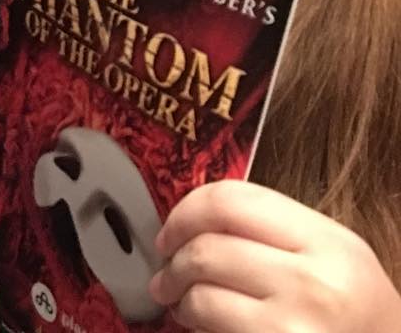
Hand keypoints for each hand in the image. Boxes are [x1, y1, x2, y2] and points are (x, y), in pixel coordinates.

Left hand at [151, 180, 400, 332]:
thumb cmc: (355, 311)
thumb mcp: (332, 255)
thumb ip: (272, 228)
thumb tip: (192, 221)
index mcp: (327, 241)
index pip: (230, 200)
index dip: (186, 211)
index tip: (170, 230)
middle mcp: (315, 283)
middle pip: (208, 248)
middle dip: (173, 260)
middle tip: (164, 271)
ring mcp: (296, 329)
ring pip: (203, 296)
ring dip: (180, 298)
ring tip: (180, 302)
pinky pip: (215, 332)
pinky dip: (196, 326)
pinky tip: (200, 326)